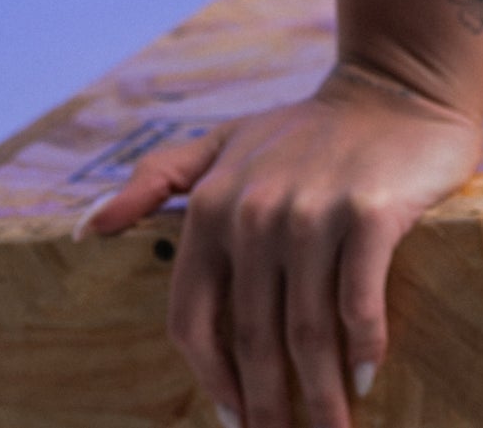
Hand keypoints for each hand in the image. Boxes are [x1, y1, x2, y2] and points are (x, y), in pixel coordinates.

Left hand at [81, 62, 482, 426]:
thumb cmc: (308, 127)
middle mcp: (255, 211)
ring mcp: (313, 211)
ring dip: (320, 396)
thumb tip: (86, 230)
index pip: (192, 320)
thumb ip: (157, 179)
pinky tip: (366, 376)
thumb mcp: (226, 141)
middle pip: (253, 338)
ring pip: (307, 331)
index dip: (211, 381)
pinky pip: (358, 301)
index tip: (233, 420)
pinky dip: (363, 347)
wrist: (397, 87)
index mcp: (212, 204)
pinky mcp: (370, 211)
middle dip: (268, 407)